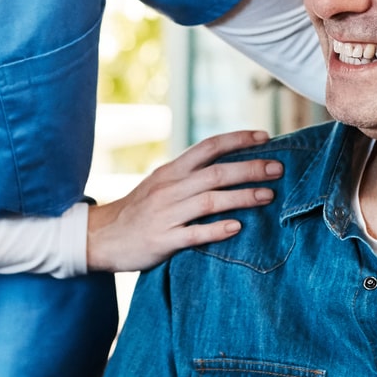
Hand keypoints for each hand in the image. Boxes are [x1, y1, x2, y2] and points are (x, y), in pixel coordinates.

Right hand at [85, 129, 283, 271]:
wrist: (99, 237)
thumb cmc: (138, 211)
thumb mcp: (159, 184)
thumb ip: (189, 175)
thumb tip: (226, 166)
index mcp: (171, 171)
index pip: (209, 147)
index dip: (238, 139)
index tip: (265, 136)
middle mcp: (170, 188)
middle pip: (216, 173)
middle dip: (250, 169)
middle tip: (278, 169)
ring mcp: (166, 214)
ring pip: (210, 201)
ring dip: (242, 197)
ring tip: (268, 196)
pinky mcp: (163, 239)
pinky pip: (194, 233)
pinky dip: (217, 229)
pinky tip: (238, 228)